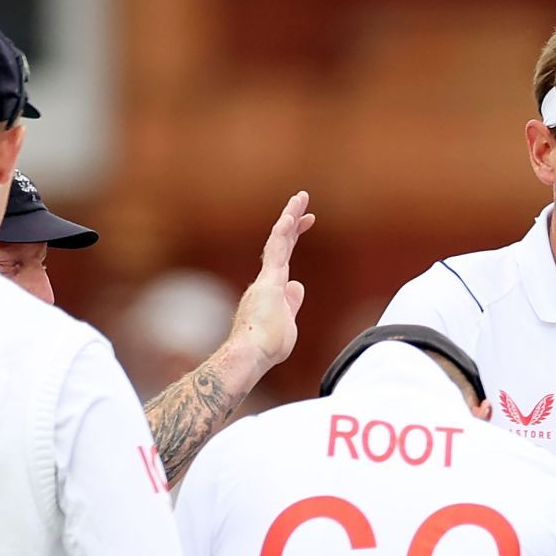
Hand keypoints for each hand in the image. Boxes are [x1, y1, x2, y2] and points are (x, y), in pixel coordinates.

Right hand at [227, 191, 316, 369]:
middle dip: (292, 223)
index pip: (284, 259)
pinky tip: (290, 218)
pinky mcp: (269, 283)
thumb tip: (298, 285)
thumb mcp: (287, 323)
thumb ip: (291, 303)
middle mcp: (265, 281)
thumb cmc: (266, 347)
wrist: (251, 356)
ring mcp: (266, 281)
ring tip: (301, 199)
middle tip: (303, 203)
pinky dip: (283, 233)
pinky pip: (276, 253)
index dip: (293, 239)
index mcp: (270, 290)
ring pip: (278, 242)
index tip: (304, 222)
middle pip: (281, 245)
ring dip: (290, 219)